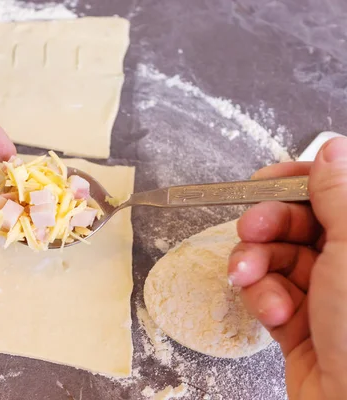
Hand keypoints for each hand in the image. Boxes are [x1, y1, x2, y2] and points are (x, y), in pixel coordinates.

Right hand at [228, 137, 346, 399]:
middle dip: (266, 225)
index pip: (333, 191)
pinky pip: (268, 292)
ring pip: (275, 257)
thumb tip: (333, 148)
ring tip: (250, 280)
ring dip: (256, 265)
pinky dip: (261, 297)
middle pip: (297, 222)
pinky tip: (272, 312)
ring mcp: (327, 292)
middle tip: (250, 230)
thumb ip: (340, 193)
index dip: (296, 182)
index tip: (263, 181)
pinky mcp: (301, 320)